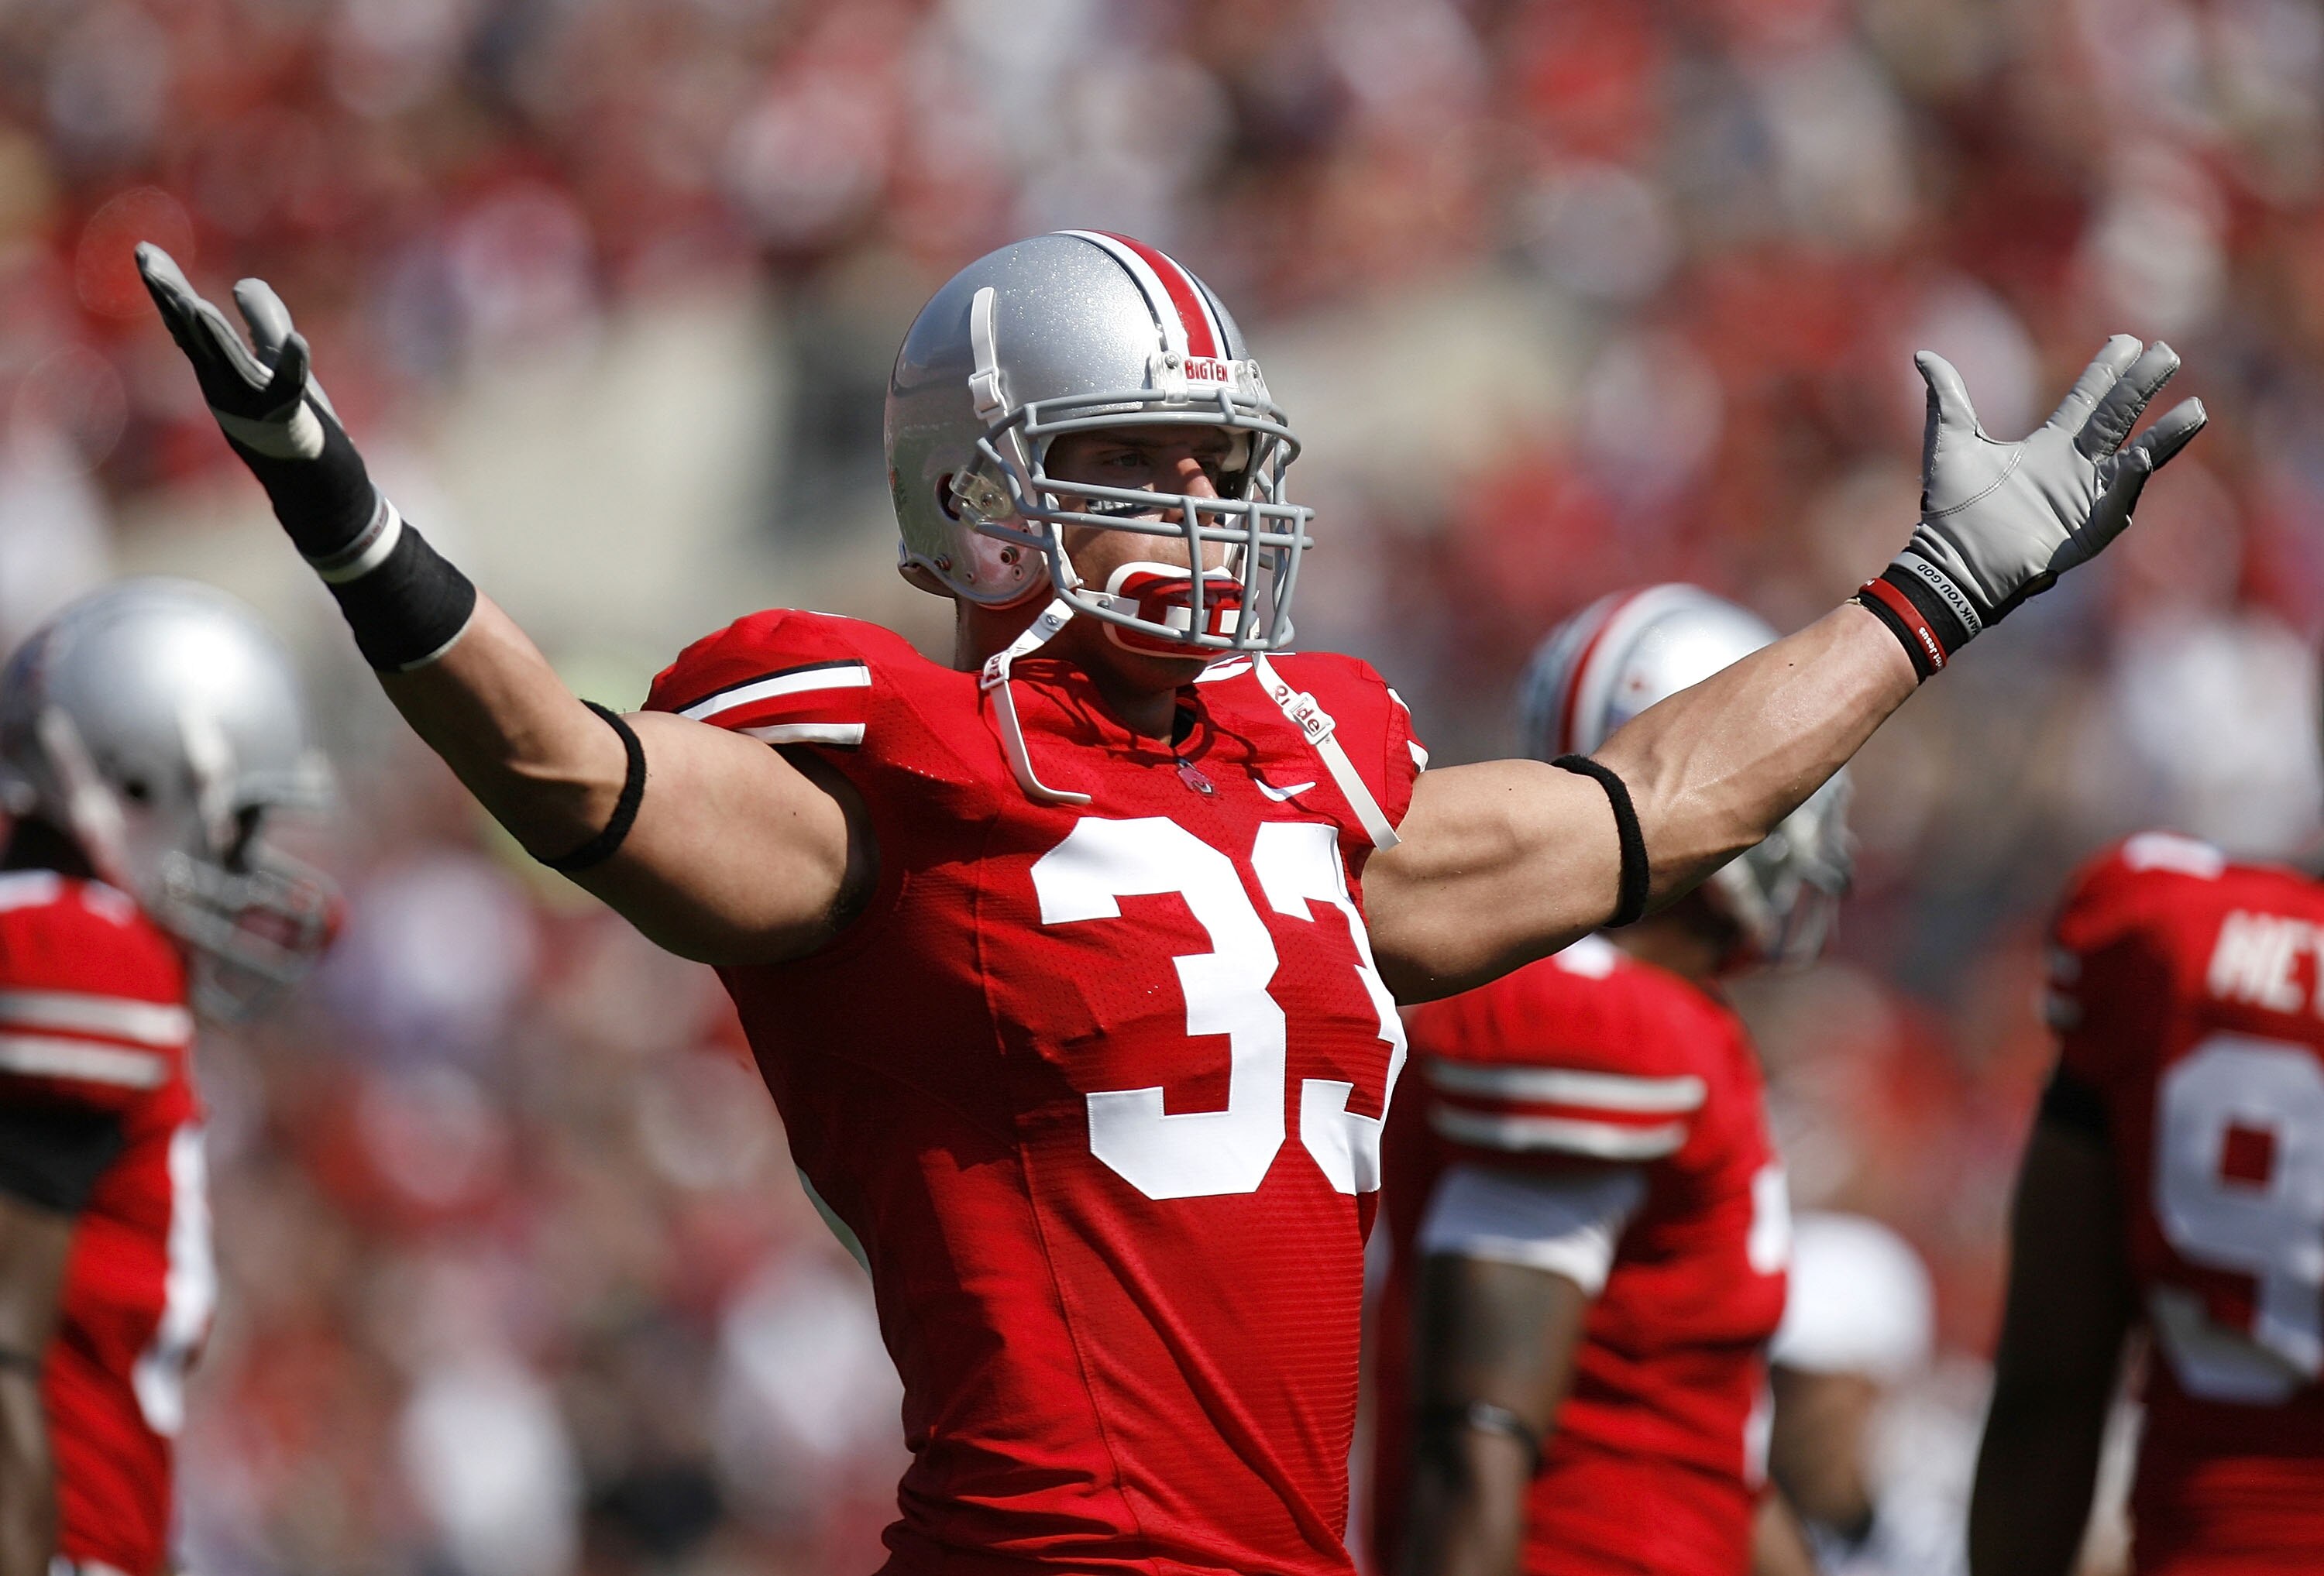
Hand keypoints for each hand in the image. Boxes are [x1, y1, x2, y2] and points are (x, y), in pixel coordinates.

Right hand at [135, 243, 377, 561]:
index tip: (144, 249)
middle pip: (196, 339)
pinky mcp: (289, 425)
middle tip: (148, 260)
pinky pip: (290, 393)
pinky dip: (293, 366)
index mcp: (219, 372)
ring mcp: (254, 409)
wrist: (318, 489)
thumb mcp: (276, 364)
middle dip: (173, 300)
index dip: (167, 289)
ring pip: (231, 368)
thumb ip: (263, 323)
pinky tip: (298, 341)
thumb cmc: (295, 423)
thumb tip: (244, 282)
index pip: (186, 324)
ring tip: (198, 306)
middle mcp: (227, 389)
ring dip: (215, 338)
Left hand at [1877, 336, 2206, 662]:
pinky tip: (2143, 457)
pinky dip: (2131, 480)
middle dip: (2142, 386)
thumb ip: (1947, 398)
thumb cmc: (1950, 509)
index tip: (2127, 341)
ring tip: (2196, 409)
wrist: (1951, 562)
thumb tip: (1924, 356)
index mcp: (2048, 445)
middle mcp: (2074, 467)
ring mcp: (2086, 497)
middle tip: (2167, 352)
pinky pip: (2117, 500)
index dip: (2107, 370)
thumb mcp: (1949, 443)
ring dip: (2166, 436)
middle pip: (2118, 417)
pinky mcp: (2089, 529)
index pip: (2087, 398)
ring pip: (2137, 458)